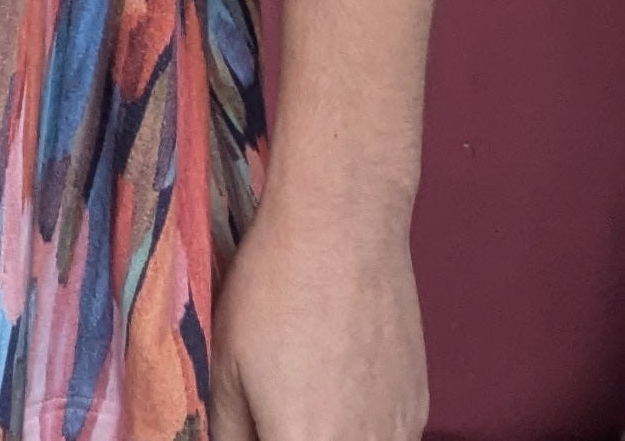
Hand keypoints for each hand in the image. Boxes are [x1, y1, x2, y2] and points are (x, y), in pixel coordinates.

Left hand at [210, 191, 428, 440]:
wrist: (343, 226)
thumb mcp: (225, 364)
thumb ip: (227, 427)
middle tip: (273, 401)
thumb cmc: (275, 288)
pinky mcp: (420, 406)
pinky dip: (362, 423)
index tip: (253, 419)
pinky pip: (386, 436)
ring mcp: (399, 433)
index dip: (262, 434)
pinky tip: (340, 375)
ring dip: (328, 433)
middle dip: (290, 432)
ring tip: (307, 383)